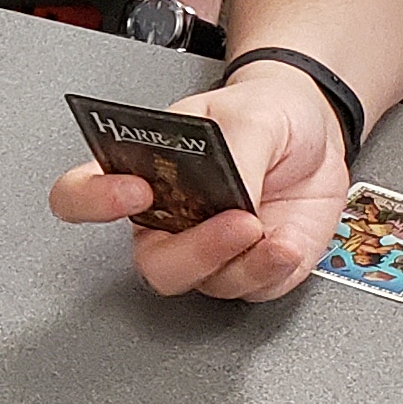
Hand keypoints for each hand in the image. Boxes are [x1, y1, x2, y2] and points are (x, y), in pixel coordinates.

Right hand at [47, 62, 347, 299]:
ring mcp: (207, 251)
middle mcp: (167, 219)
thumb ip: (236, 154)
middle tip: (234, 220)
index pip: (83, 194)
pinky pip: (251, 289)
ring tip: (268, 230)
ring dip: (239, 263)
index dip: (94, 201)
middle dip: (193, 251)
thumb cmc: (266, 114)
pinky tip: (286, 245)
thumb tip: (234, 198)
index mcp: (143, 171)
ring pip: (203, 282)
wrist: (319, 135)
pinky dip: (272, 270)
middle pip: (152, 261)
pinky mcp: (250, 270)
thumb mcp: (251, 115)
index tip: (133, 192)